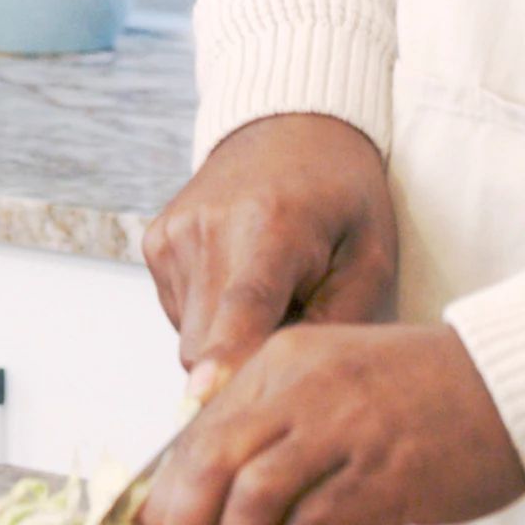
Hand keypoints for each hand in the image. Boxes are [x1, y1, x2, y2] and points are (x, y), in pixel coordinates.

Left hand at [132, 321, 524, 524]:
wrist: (508, 384)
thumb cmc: (419, 394)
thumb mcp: (330, 384)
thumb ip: (271, 425)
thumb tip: (206, 499)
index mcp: (278, 361)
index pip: (194, 434)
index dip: (159, 499)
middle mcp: (300, 387)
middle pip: (206, 466)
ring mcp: (339, 429)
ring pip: (248, 500)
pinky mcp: (379, 475)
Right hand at [142, 113, 402, 392]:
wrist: (290, 126)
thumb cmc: (340, 194)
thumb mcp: (370, 257)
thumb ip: (336, 324)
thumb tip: (287, 387)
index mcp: (271, 226)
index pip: (242, 306)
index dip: (225, 358)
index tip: (205, 398)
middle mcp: (208, 227)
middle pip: (207, 345)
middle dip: (244, 363)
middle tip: (293, 331)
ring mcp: (173, 234)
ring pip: (189, 337)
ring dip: (228, 338)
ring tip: (272, 293)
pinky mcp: (154, 241)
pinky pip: (179, 313)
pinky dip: (211, 313)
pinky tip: (242, 277)